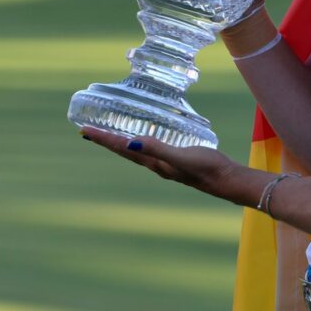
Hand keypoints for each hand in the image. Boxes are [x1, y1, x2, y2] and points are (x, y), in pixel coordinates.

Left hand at [80, 127, 235, 193]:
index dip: (104, 140)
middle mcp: (155, 163)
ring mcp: (164, 161)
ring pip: (135, 150)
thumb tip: (130, 143)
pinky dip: (140, 141)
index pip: (122, 148)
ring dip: (120, 141)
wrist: (226, 179)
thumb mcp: (181, 156)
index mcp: (153, 162)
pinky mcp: (175, 157)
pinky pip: (150, 147)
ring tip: (108, 133)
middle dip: (106, 140)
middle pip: (124, 150)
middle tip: (88, 131)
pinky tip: (144, 136)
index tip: (85, 131)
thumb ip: (158, 149)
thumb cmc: (205, 168)